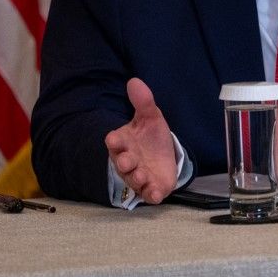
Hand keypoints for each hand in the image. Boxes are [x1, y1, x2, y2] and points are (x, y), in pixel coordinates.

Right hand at [104, 78, 176, 203]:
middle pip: (122, 162)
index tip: (113, 138)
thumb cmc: (151, 137)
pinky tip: (155, 194)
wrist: (164, 155)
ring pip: (134, 179)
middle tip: (128, 161)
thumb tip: (134, 81)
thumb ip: (143, 102)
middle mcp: (128, 160)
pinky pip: (148, 194)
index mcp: (124, 142)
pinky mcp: (151, 187)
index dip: (114, 141)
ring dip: (137, 178)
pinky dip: (151, 195)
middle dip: (124, 162)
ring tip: (142, 176)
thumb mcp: (150, 118)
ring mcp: (139, 175)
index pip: (115, 141)